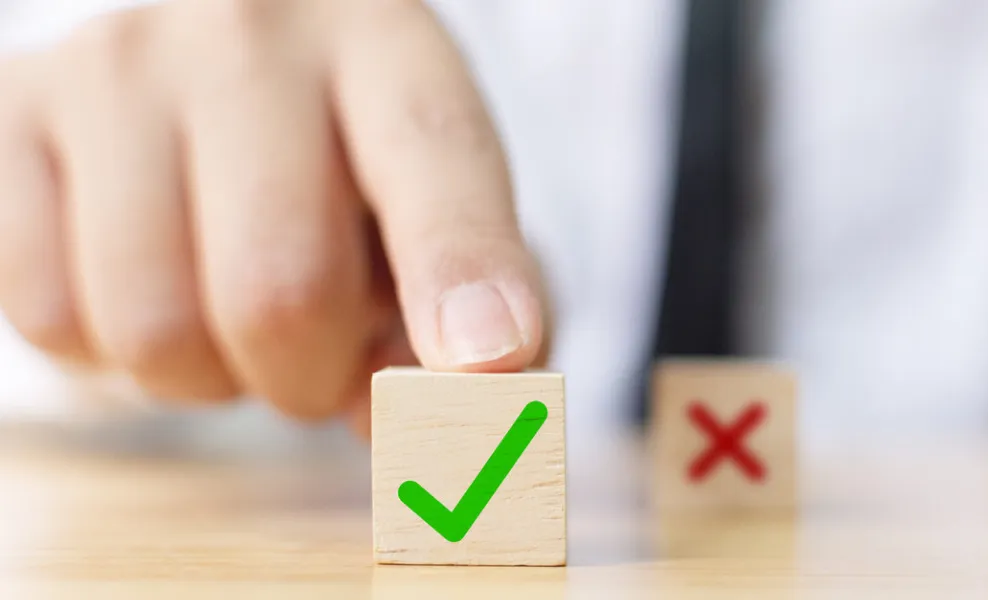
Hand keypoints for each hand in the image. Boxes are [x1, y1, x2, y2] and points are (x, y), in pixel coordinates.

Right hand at [0, 0, 546, 435]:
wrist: (213, 79)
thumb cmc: (349, 167)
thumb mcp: (434, 217)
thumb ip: (462, 324)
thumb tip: (411, 429)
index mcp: (386, 44)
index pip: (435, 160)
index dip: (462, 270)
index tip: (487, 357)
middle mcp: (246, 34)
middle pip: (281, 291)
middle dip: (314, 376)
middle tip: (321, 354)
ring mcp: (114, 68)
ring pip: (156, 332)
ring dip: (213, 377)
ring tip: (232, 306)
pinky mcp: (11, 118)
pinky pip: (52, 321)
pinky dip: (115, 353)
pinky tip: (155, 282)